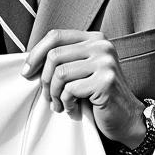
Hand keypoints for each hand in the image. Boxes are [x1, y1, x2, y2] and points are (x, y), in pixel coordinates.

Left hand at [22, 29, 145, 146]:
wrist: (127, 118)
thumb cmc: (98, 95)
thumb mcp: (81, 71)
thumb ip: (64, 60)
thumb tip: (30, 63)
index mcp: (94, 39)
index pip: (56, 36)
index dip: (36, 54)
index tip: (26, 72)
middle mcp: (102, 46)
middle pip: (54, 55)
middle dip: (44, 80)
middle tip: (47, 97)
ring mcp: (106, 62)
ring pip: (60, 74)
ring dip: (54, 94)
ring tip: (59, 105)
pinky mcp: (106, 81)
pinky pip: (70, 90)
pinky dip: (66, 103)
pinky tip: (72, 109)